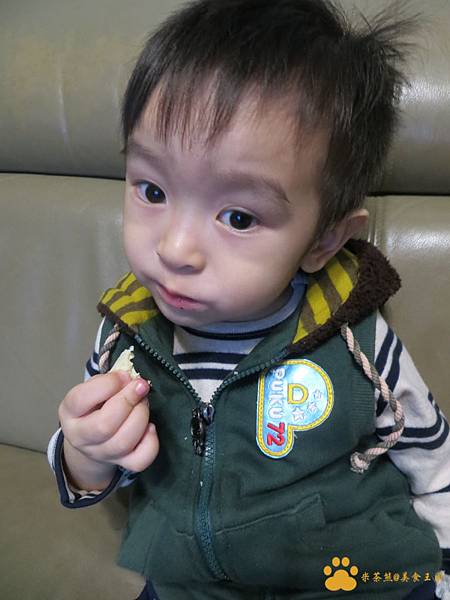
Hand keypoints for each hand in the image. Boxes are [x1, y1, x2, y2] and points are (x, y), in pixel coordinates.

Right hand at [58, 371, 158, 488]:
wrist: (94, 437)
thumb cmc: (95, 405)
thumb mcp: (93, 387)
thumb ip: (109, 381)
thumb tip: (130, 379)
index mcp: (69, 412)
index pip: (81, 399)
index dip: (109, 384)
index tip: (124, 376)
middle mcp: (81, 438)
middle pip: (104, 425)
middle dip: (128, 401)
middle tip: (139, 387)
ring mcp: (101, 454)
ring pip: (123, 442)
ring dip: (141, 417)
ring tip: (143, 403)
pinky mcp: (122, 463)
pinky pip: (140, 460)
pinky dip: (150, 441)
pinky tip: (150, 427)